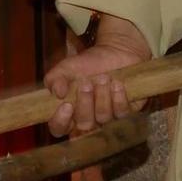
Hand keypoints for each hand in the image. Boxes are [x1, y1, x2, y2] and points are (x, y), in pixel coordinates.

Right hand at [45, 15, 151, 136]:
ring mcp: (108, 118)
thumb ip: (55, 78)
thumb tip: (57, 92)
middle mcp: (88, 120)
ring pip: (103, 118)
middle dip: (84, 104)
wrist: (116, 52)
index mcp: (69, 113)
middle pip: (83, 125)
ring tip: (103, 77)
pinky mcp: (126, 112)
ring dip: (102, 97)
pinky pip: (122, 113)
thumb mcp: (67, 67)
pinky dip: (118, 98)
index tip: (66, 105)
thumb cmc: (88, 63)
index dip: (61, 122)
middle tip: (86, 83)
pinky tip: (117, 84)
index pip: (59, 128)